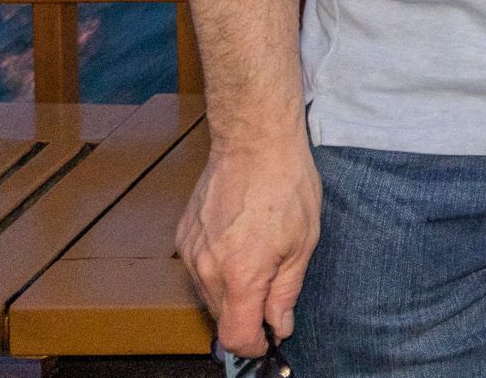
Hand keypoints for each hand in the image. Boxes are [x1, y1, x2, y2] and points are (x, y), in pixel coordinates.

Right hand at [178, 124, 322, 355]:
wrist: (254, 139)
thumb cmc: (286, 184)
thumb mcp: (303, 242)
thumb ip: (286, 292)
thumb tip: (279, 326)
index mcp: (241, 275)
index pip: (235, 337)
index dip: (254, 345)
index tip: (269, 338)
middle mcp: (208, 269)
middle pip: (221, 318)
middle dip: (246, 316)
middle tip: (272, 292)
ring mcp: (190, 252)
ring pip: (208, 295)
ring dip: (231, 292)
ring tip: (258, 258)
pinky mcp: (182, 236)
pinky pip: (199, 270)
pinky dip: (217, 270)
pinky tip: (239, 243)